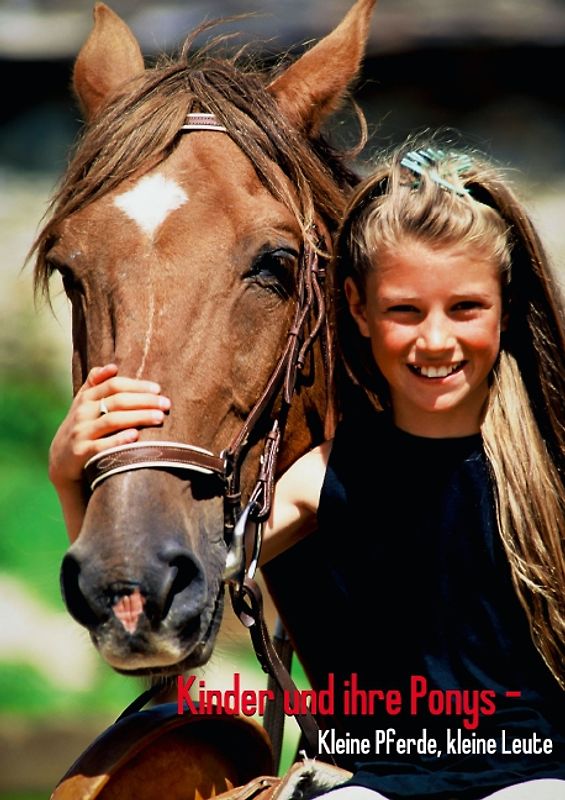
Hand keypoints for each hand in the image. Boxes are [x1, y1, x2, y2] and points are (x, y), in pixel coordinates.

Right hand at [48, 364, 170, 488]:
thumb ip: (96, 384)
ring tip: (159, 418)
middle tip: (166, 404)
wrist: (60, 461)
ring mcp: (81, 432)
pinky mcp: (81, 453)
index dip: (137, 385)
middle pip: (117, 401)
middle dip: (144, 401)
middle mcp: (82, 412)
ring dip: (138, 417)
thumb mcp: (84, 404)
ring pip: (112, 420)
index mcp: (86, 398)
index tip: (158, 389)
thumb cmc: (82, 428)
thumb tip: (113, 366)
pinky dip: (118, 440)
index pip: (114, 385)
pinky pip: (101, 445)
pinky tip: (136, 436)